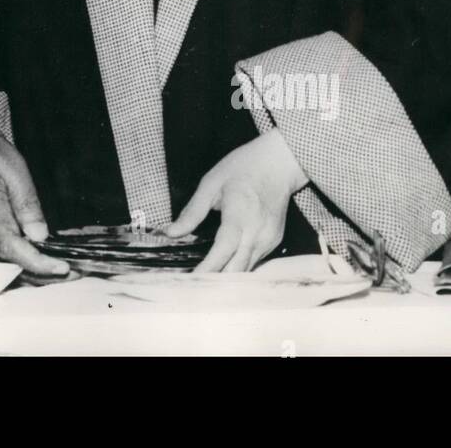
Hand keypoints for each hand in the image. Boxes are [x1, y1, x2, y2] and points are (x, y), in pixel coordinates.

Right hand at [0, 88, 68, 277]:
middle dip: (40, 273)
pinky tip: (27, 256)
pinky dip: (9, 262)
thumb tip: (40, 235)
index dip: (40, 264)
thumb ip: (26, 200)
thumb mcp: (8, 161)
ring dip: (26, 271)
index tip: (64, 269)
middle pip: (8, 265)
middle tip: (70, 273)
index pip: (15, 250)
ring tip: (54, 268)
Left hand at [163, 130, 307, 272]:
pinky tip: (222, 269)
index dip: (208, 267)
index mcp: (240, 213)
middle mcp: (258, 231)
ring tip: (202, 284)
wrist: (279, 162)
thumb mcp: (211, 183)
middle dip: (215, 280)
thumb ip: (192, 211)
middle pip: (236, 267)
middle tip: (191, 288)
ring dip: (226, 278)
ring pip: (246, 269)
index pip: (224, 248)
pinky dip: (238, 267)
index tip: (192, 280)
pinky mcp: (274, 241)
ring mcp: (269, 238)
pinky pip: (254, 262)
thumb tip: (171, 232)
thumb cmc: (243, 167)